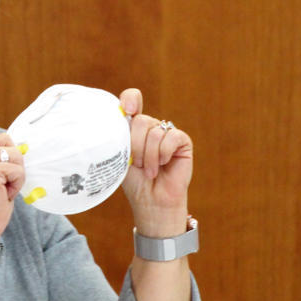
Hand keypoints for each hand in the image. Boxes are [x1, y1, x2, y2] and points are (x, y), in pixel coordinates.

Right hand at [0, 133, 23, 268]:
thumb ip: (1, 161)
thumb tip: (24, 148)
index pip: (3, 139)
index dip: (11, 158)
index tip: (2, 179)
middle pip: (11, 145)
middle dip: (15, 167)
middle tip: (2, 187)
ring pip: (16, 156)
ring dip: (16, 177)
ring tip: (1, 192)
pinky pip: (18, 170)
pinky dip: (16, 185)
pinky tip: (3, 196)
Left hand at [120, 88, 192, 236]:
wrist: (150, 200)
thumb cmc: (134, 181)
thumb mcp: (121, 157)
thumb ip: (120, 136)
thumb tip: (118, 117)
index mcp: (133, 127)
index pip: (132, 99)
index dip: (130, 99)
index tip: (127, 110)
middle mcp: (151, 127)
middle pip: (140, 120)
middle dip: (135, 145)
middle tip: (136, 164)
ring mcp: (166, 133)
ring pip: (154, 131)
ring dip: (148, 155)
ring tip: (149, 170)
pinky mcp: (182, 141)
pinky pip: (171, 137)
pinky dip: (163, 153)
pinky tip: (163, 164)